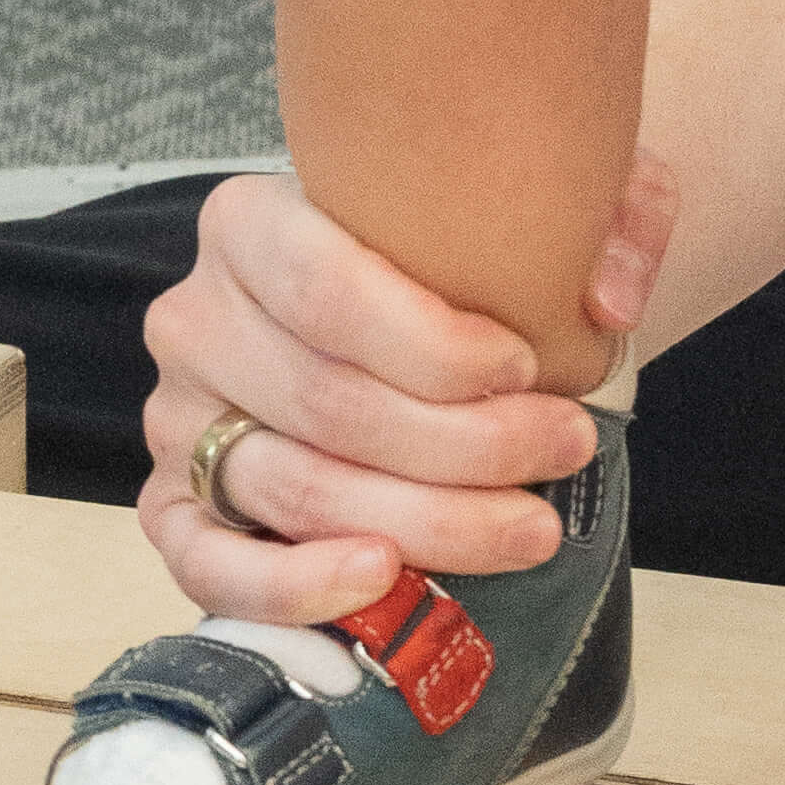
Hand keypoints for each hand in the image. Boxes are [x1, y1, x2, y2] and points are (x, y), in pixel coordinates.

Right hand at [134, 151, 679, 625]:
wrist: (387, 307)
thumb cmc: (453, 252)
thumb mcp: (536, 201)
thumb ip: (607, 214)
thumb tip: (612, 302)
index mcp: (248, 222)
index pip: (327, 288)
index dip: (433, 345)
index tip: (528, 368)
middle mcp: (196, 318)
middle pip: (328, 402)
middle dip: (462, 445)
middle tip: (565, 449)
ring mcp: (176, 420)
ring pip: (298, 487)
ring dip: (424, 521)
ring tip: (530, 526)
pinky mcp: (172, 507)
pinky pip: (209, 563)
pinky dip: (293, 584)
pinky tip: (383, 578)